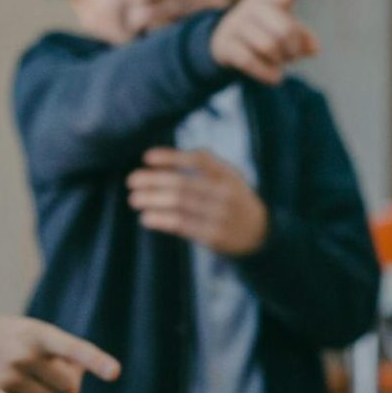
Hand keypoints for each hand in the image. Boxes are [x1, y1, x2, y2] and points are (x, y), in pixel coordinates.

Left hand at [127, 147, 268, 254]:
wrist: (259, 232)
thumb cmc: (233, 198)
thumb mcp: (229, 177)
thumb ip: (206, 165)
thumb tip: (165, 158)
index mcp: (227, 174)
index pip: (199, 159)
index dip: (171, 157)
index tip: (146, 157)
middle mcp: (225, 193)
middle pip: (183, 183)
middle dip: (154, 181)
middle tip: (132, 180)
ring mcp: (219, 214)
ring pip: (180, 205)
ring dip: (153, 201)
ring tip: (134, 198)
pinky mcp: (213, 235)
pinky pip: (183, 225)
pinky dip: (162, 220)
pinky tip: (146, 217)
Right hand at [209, 0, 320, 84]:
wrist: (223, 42)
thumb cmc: (261, 31)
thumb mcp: (281, 28)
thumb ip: (302, 36)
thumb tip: (314, 50)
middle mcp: (250, 7)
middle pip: (284, 30)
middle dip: (293, 48)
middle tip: (292, 56)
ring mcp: (235, 25)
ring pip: (268, 47)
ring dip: (280, 61)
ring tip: (280, 65)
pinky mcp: (225, 45)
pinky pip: (249, 61)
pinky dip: (266, 73)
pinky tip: (275, 77)